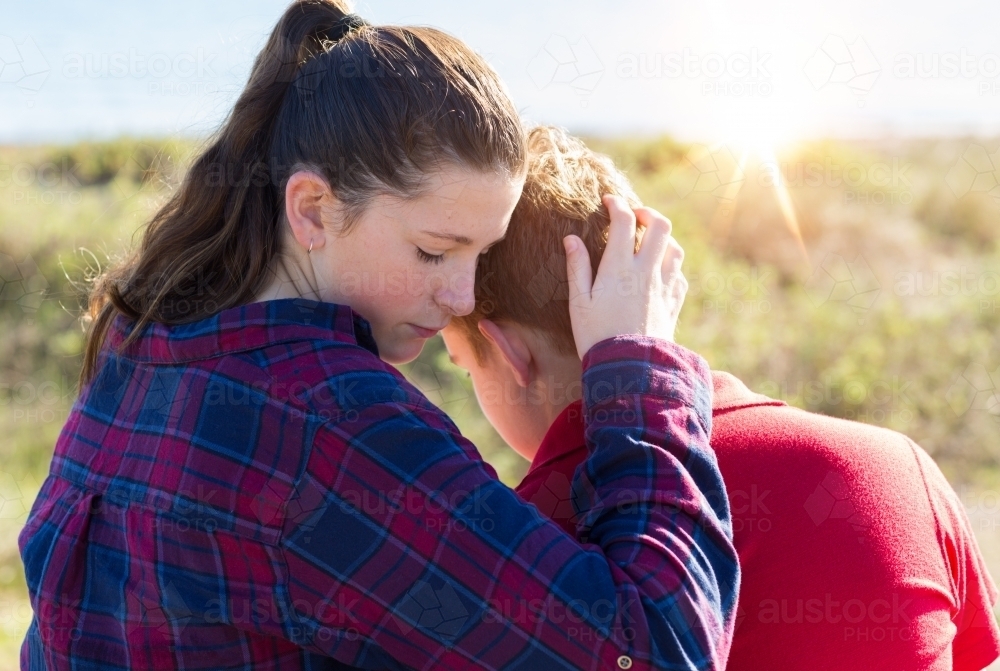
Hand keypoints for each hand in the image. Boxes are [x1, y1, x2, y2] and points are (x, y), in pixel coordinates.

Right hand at [564, 195, 687, 358]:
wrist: (629, 368)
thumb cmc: (596, 336)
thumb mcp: (579, 303)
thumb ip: (577, 267)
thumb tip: (571, 239)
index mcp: (619, 267)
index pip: (624, 221)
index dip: (616, 204)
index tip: (608, 201)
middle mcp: (646, 271)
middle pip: (660, 226)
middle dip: (647, 213)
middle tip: (634, 216)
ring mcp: (664, 287)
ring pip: (674, 248)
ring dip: (663, 238)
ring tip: (647, 242)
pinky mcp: (674, 303)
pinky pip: (679, 275)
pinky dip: (670, 266)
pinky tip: (659, 272)